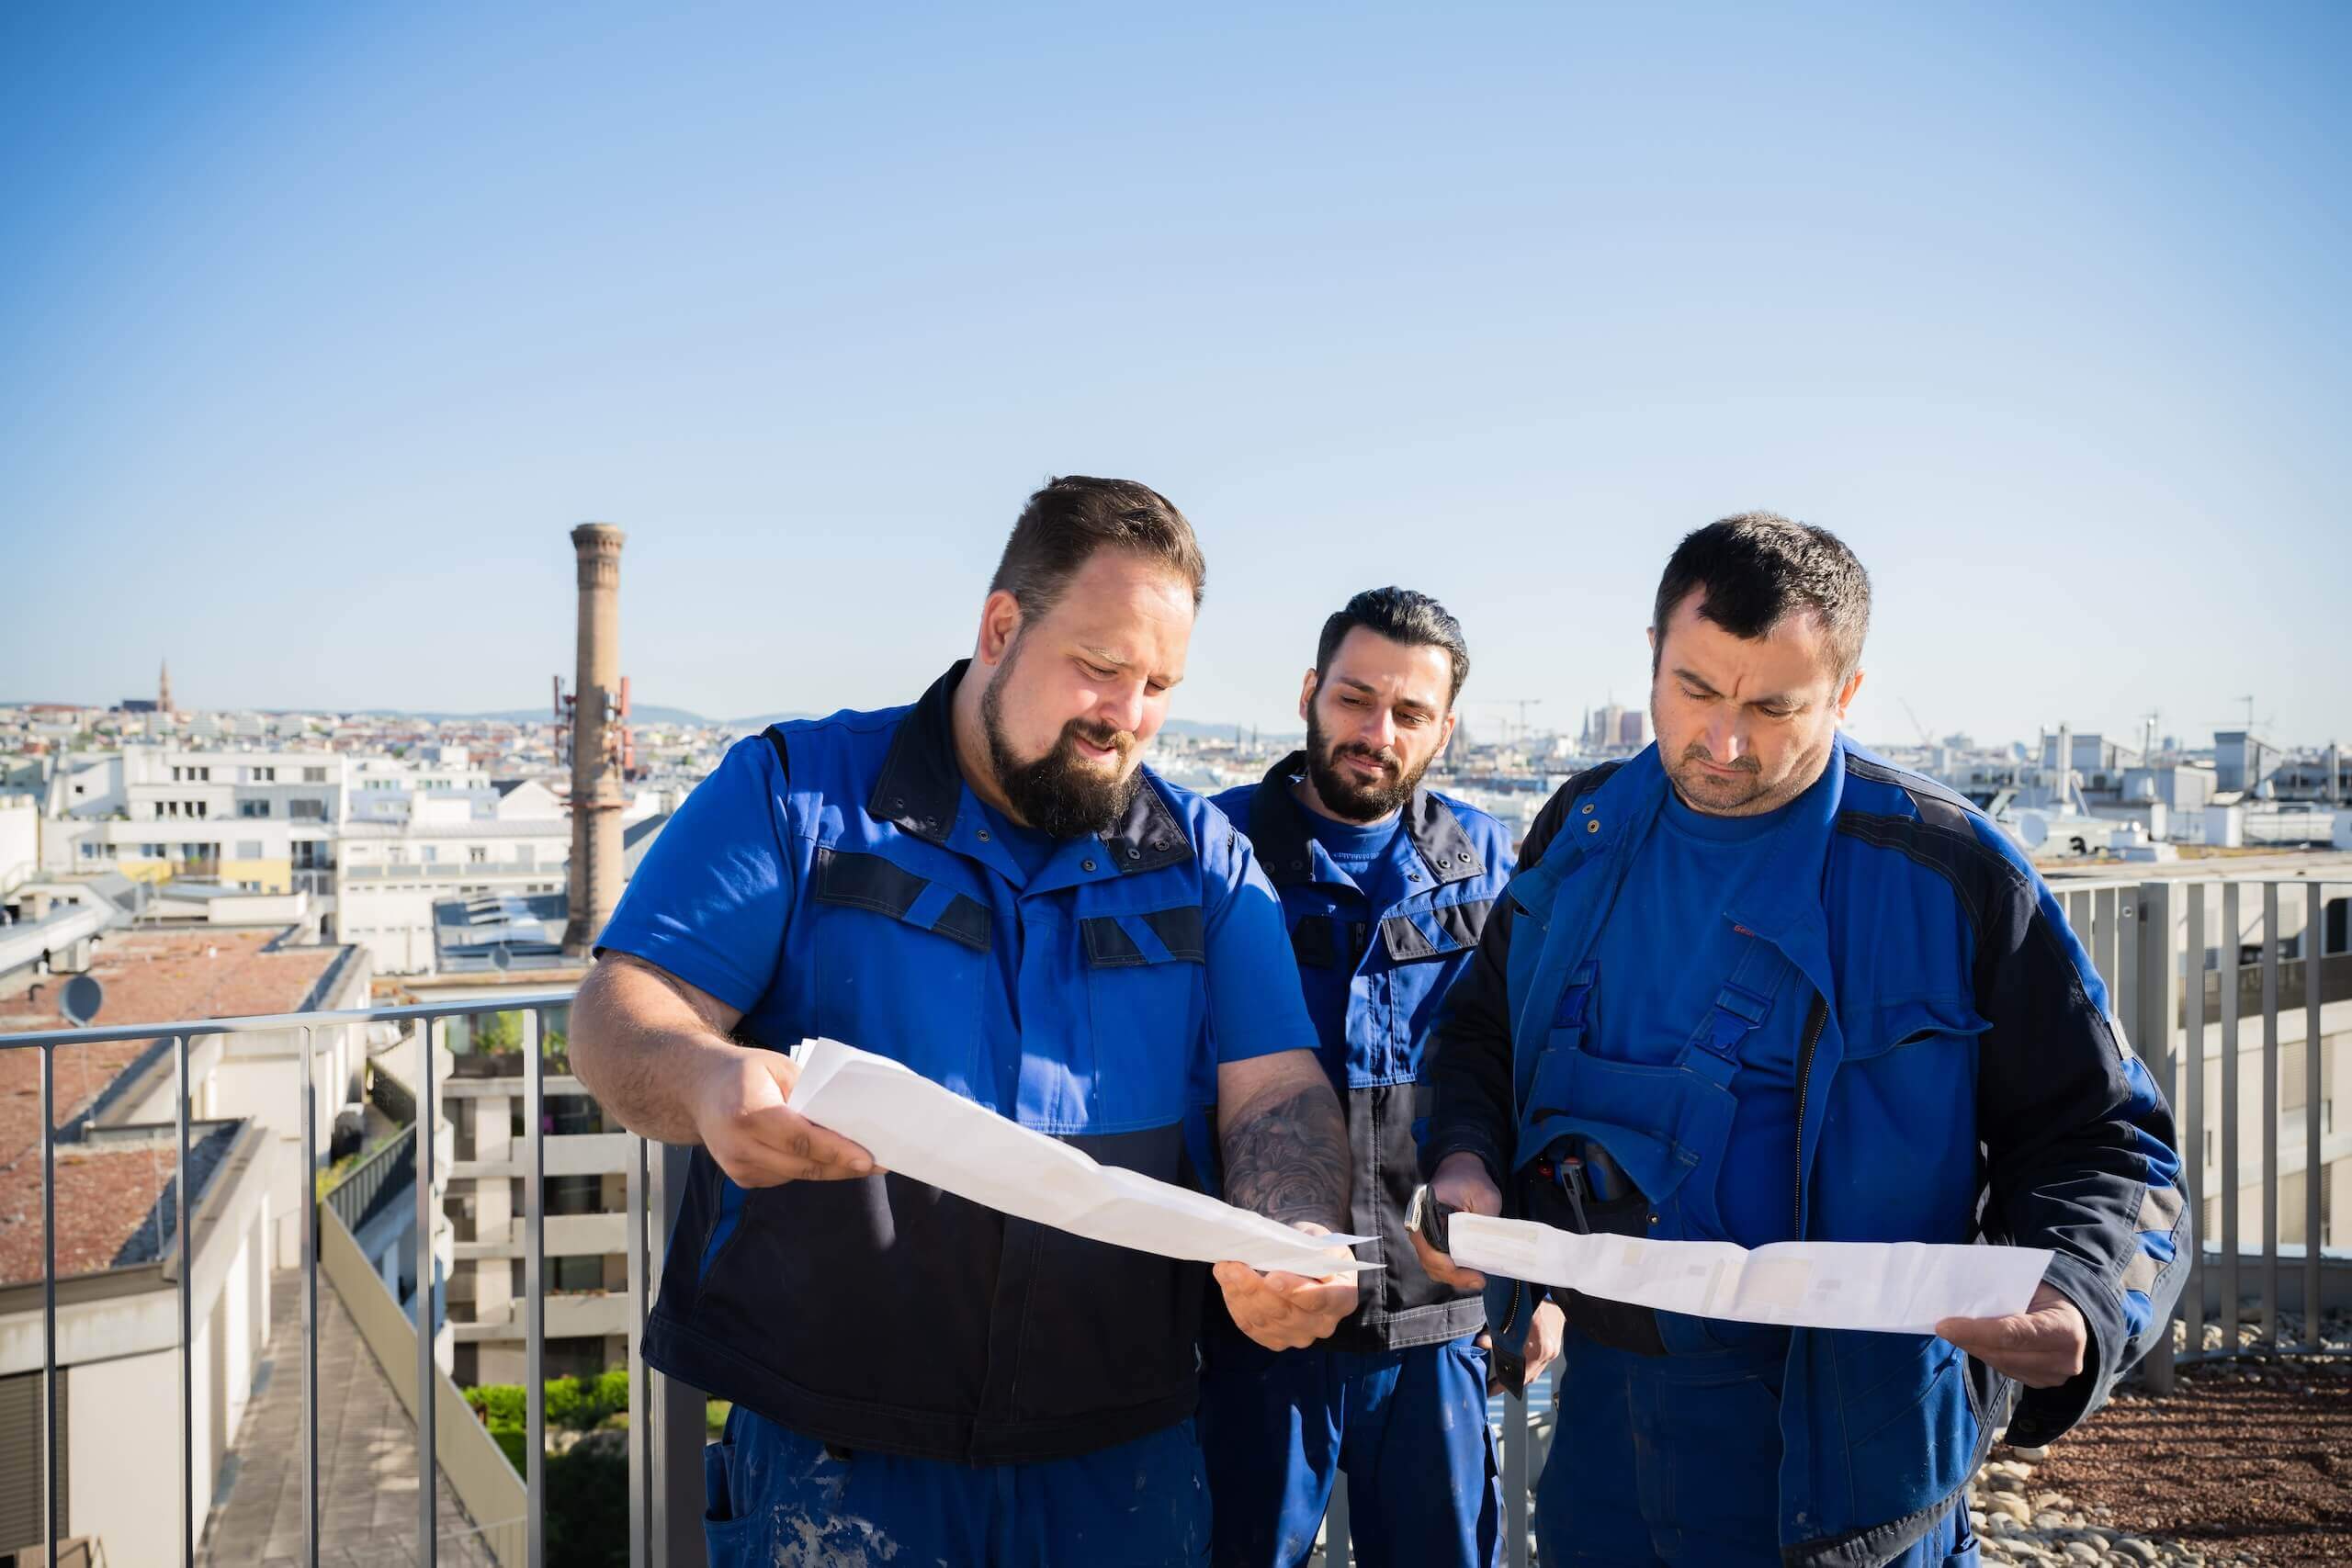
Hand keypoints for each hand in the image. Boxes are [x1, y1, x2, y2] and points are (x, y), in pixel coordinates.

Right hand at [690, 1045, 876, 1186]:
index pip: (801, 1141)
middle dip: (844, 1166)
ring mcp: (737, 1166)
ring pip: (797, 1175)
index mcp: (748, 1113)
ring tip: (861, 1161)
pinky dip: (807, 1168)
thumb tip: (847, 1118)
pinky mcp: (741, 1177)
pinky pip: (784, 1177)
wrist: (699, 1089)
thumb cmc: (745, 1072)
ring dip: (830, 1169)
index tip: (869, 1159)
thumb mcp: (778, 1067)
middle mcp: (739, 1145)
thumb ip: (810, 1092)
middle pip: (803, 1165)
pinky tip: (826, 1158)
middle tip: (879, 1164)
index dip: (837, 1152)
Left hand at [1214, 1224, 1358, 1350]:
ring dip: (1239, 1295)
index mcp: (1342, 1298)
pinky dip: (1236, 1305)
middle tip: (1233, 1266)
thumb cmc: (1316, 1250)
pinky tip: (1227, 1285)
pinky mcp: (1277, 1340)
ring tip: (1224, 1270)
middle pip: (1286, 1313)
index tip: (1271, 1277)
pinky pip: (1252, 1327)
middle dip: (1255, 1289)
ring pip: (1265, 1321)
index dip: (1295, 1291)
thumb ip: (1310, 1247)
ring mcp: (1299, 1336)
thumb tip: (1287, 1250)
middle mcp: (1323, 1325)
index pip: (1319, 1299)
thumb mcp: (1320, 1240)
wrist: (1309, 1266)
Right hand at [1407, 1152, 1502, 1289]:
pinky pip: (1439, 1263)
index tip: (1461, 1269)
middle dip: (1452, 1274)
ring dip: (1453, 1276)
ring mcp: (1426, 1236)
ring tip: (1477, 1279)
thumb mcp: (1484, 1197)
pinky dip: (1453, 1272)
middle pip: (1428, 1259)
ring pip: (1433, 1265)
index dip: (1440, 1261)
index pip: (1425, 1242)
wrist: (1462, 1171)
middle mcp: (1419, 1225)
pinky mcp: (1435, 1243)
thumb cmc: (1471, 1181)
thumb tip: (1489, 1253)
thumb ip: (1483, 1223)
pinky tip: (1471, 1273)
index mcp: (1424, 1209)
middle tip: (1478, 1279)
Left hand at [1476, 1299, 1564, 1394]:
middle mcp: (1548, 1353)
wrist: (1554, 1288)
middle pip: (1527, 1377)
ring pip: (1534, 1371)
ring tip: (1501, 1376)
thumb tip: (1481, 1343)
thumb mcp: (1508, 1316)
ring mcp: (1553, 1350)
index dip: (1503, 1385)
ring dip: (1519, 1374)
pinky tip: (1515, 1363)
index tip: (1489, 1390)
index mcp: (1538, 1348)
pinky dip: (1527, 1365)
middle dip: (1509, 1382)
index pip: (1519, 1376)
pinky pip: (1540, 1363)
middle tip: (1492, 1385)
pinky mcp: (1554, 1346)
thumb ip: (1496, 1333)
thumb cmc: (1529, 1300)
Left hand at [1936, 1283, 2087, 1387]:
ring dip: (1974, 1348)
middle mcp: (2064, 1358)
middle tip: (1943, 1328)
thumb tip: (1961, 1299)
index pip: (2012, 1333)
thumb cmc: (2048, 1295)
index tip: (1944, 1326)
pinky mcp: (2043, 1383)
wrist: (2075, 1317)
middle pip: (2002, 1353)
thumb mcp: (2033, 1285)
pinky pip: (2007, 1371)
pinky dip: (1988, 1355)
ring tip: (1955, 1333)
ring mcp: (2055, 1376)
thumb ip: (2003, 1293)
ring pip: (2001, 1364)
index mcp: (2065, 1328)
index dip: (1975, 1331)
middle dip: (1968, 1340)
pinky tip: (1976, 1343)